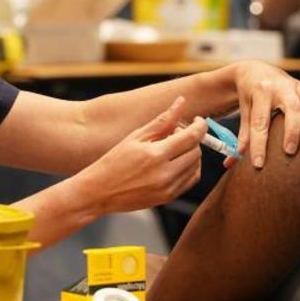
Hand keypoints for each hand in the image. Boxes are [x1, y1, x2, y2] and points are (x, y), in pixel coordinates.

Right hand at [75, 96, 206, 214]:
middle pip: (196, 152)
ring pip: (196, 167)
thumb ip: (162, 120)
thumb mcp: (136, 136)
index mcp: (155, 154)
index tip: (199, 120)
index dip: (200, 126)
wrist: (99, 191)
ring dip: (191, 154)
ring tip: (173, 148)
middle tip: (177, 134)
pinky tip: (176, 162)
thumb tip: (181, 102)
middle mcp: (165, 174)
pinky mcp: (168, 198)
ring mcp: (168, 189)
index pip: (192, 137)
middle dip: (192, 139)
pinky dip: (189, 168)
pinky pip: (190, 180)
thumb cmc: (114, 160)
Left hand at [231, 61, 299, 167]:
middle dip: (291, 130)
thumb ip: (244, 134)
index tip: (259, 164)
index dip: (259, 144)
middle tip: (289, 151)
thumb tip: (235, 159)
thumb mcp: (245, 111)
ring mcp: (296, 85)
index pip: (260, 121)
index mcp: (260, 93)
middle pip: (290, 107)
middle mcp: (280, 87)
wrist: (256, 71)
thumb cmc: (250, 96)